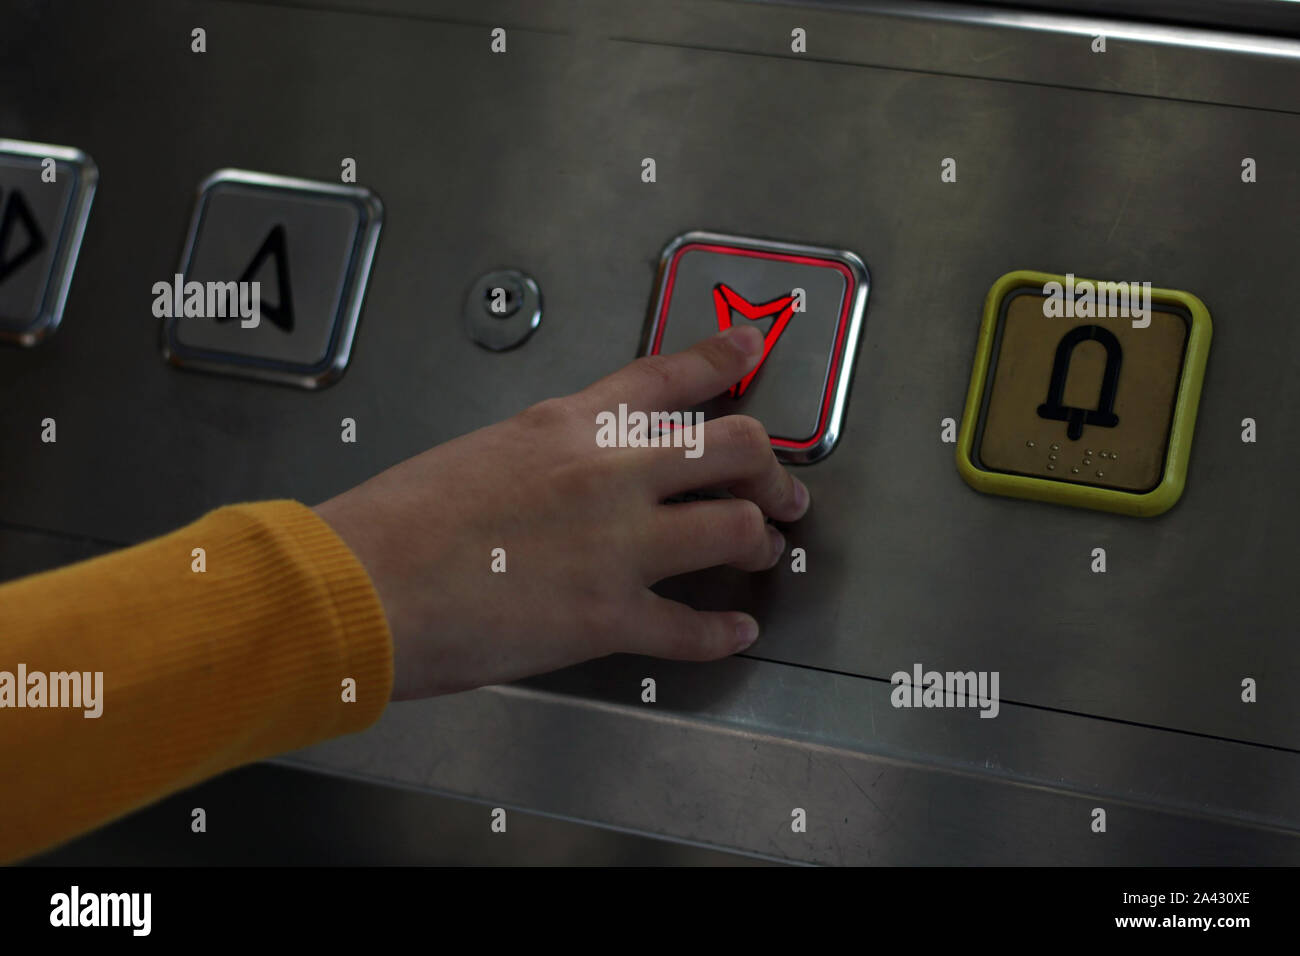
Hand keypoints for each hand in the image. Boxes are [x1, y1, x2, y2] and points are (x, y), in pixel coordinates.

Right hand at [314, 325, 810, 699]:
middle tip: (780, 486)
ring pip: (735, 528)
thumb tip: (579, 467)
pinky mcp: (608, 615)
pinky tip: (735, 632)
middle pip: (734, 447)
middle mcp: (608, 472)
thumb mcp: (482, 451)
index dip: (724, 360)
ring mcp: (616, 544)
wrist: (363, 580)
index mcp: (569, 424)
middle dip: (771, 469)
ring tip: (762, 550)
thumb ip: (549, 453)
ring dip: (760, 542)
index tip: (751, 354)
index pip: (668, 375)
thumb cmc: (399, 520)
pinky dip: (724, 633)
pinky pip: (694, 626)